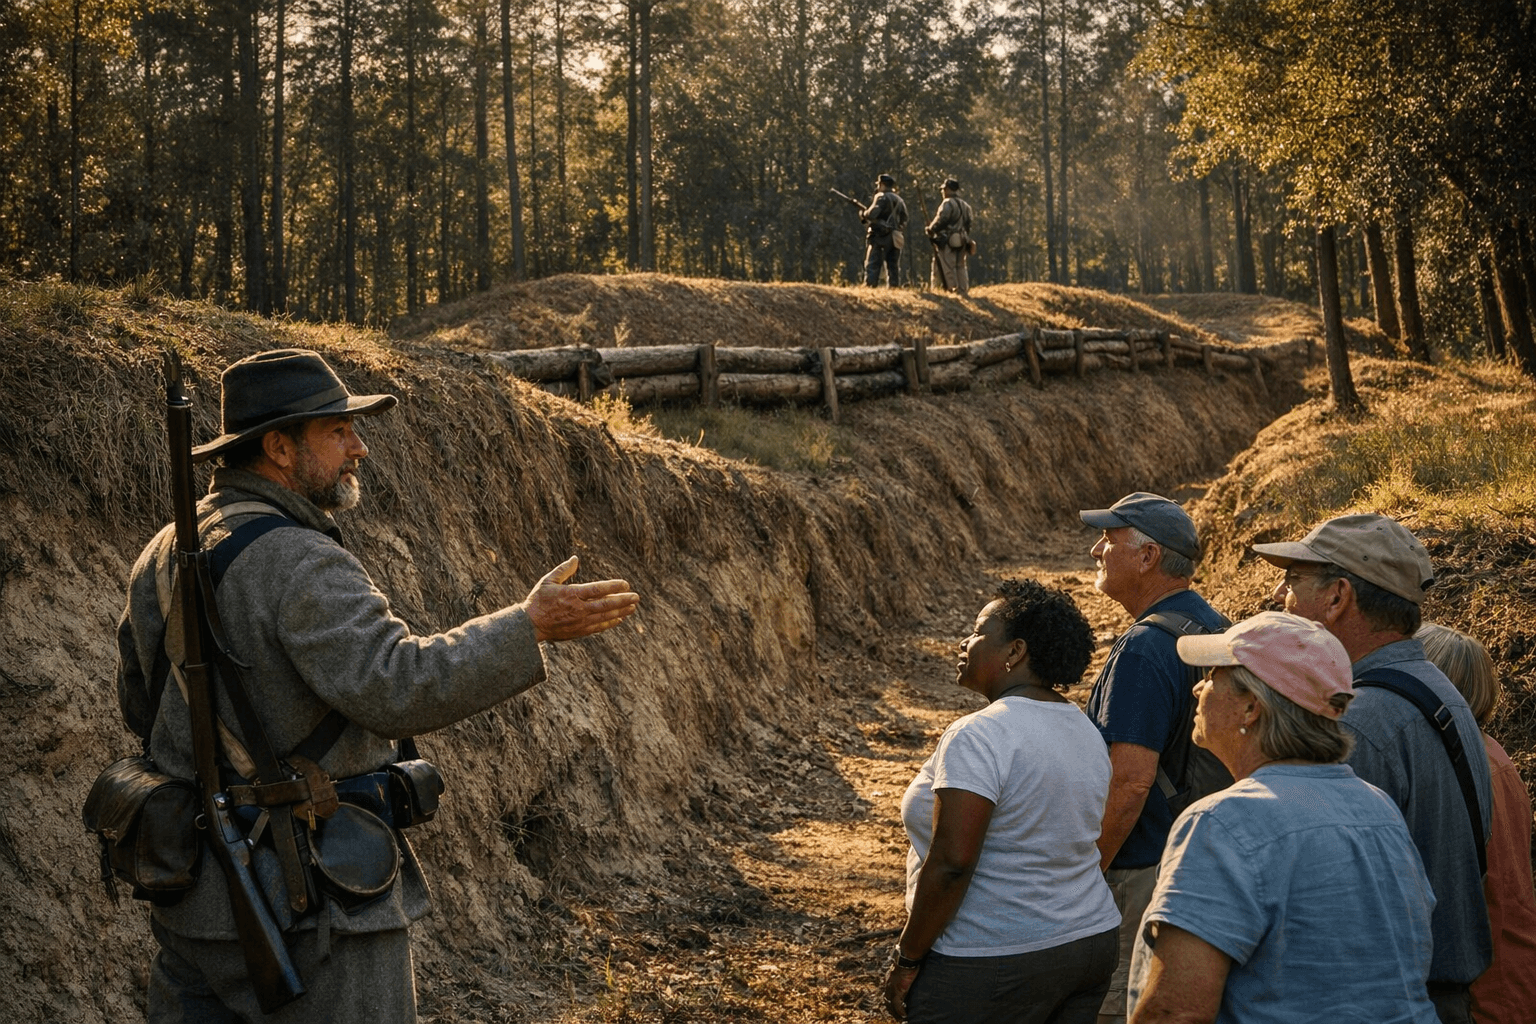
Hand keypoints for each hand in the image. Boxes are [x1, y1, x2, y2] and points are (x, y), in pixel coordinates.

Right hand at [523, 556, 638, 641]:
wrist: (529, 626)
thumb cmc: (538, 601)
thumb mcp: (547, 581)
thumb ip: (563, 570)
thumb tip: (575, 558)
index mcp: (572, 594)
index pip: (598, 590)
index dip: (614, 587)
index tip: (626, 584)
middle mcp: (579, 609)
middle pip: (606, 604)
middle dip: (623, 600)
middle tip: (637, 597)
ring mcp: (580, 622)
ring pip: (605, 616)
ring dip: (621, 611)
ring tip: (632, 607)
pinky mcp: (579, 632)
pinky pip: (598, 627)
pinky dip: (610, 623)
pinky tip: (619, 619)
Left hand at [882, 962, 918, 1019]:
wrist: (906, 959)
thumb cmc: (906, 960)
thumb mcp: (902, 966)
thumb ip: (902, 970)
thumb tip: (907, 967)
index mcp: (888, 979)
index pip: (887, 992)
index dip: (890, 1000)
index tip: (894, 1005)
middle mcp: (888, 985)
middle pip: (887, 1001)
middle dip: (891, 1009)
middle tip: (896, 1015)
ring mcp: (892, 989)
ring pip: (891, 1005)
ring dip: (896, 1013)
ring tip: (901, 1018)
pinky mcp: (898, 992)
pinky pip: (898, 1006)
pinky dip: (901, 1012)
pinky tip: (905, 1015)